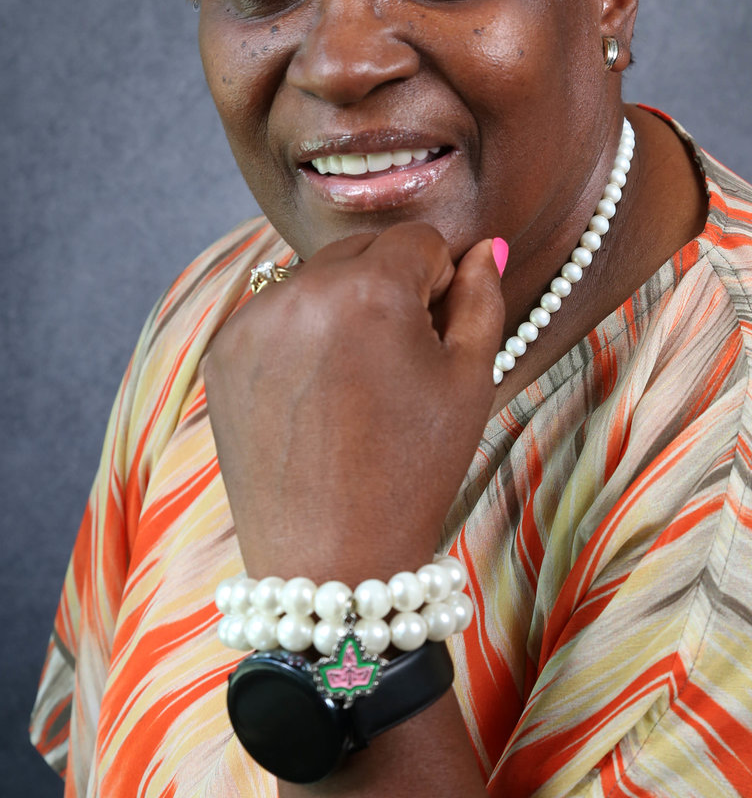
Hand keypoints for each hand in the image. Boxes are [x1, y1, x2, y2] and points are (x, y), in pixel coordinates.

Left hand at [203, 224, 504, 581]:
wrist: (332, 558)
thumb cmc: (413, 471)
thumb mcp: (470, 382)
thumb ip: (481, 299)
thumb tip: (482, 248)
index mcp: (371, 290)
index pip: (420, 239)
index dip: (441, 282)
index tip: (436, 335)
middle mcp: (303, 291)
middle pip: (363, 251)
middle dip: (389, 287)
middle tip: (398, 364)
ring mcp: (252, 323)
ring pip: (316, 280)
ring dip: (342, 308)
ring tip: (355, 385)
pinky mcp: (223, 355)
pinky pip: (274, 316)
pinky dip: (299, 338)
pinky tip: (317, 398)